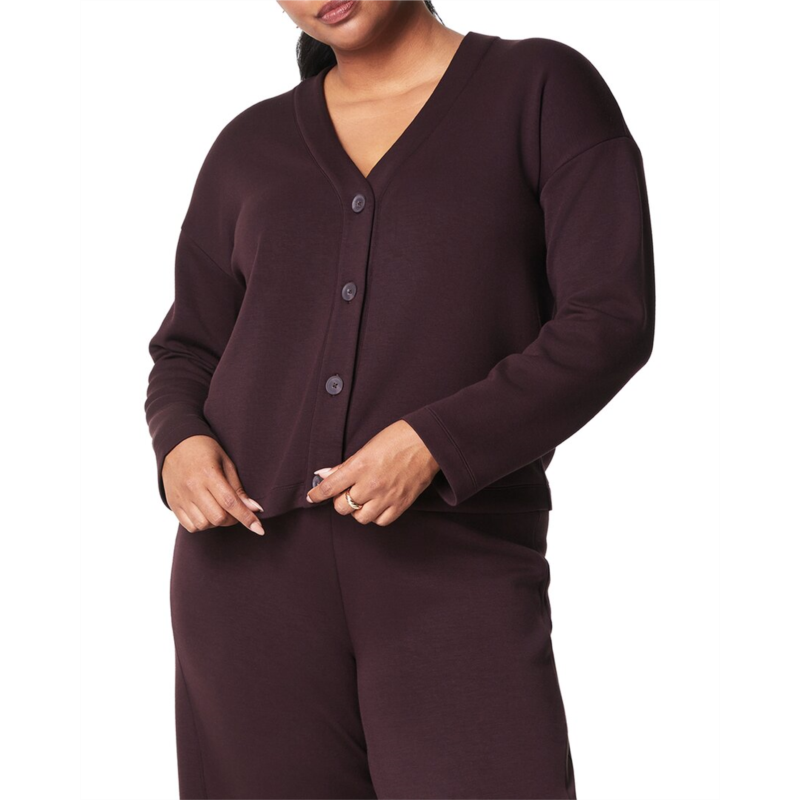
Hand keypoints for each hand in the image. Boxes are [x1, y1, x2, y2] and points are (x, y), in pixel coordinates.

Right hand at [162, 435, 264, 534]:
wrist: (175, 444)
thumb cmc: (206, 451)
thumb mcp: (226, 463)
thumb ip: (238, 488)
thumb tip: (255, 509)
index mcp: (209, 474)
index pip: (230, 502)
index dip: (247, 517)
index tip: (259, 529)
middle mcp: (193, 487)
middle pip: (218, 517)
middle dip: (232, 520)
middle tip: (235, 511)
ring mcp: (181, 497)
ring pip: (204, 525)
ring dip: (217, 522)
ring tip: (219, 509)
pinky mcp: (173, 504)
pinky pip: (190, 526)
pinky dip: (202, 525)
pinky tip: (206, 513)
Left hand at [305, 420, 439, 525]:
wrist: (429, 442)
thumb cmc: (399, 438)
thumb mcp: (367, 447)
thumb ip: (346, 465)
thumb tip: (326, 475)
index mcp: (360, 466)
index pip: (330, 487)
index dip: (317, 494)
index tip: (312, 497)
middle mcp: (371, 484)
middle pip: (342, 506)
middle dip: (340, 500)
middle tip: (345, 492)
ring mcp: (387, 496)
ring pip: (360, 517)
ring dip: (357, 510)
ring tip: (363, 499)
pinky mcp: (401, 504)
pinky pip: (381, 521)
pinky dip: (375, 515)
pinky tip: (377, 505)